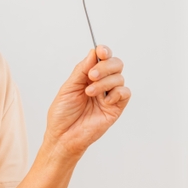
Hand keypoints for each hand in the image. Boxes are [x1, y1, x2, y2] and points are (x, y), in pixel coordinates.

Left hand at [43, 46, 130, 162]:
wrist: (63, 136)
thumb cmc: (62, 114)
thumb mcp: (68, 87)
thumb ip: (82, 70)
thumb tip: (94, 52)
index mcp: (89, 76)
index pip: (102, 58)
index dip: (104, 51)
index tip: (101, 51)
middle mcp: (101, 84)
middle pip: (115, 64)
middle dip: (105, 66)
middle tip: (91, 75)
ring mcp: (109, 96)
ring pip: (119, 78)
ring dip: (104, 83)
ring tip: (90, 93)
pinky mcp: (116, 108)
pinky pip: (125, 93)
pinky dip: (116, 93)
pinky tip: (104, 100)